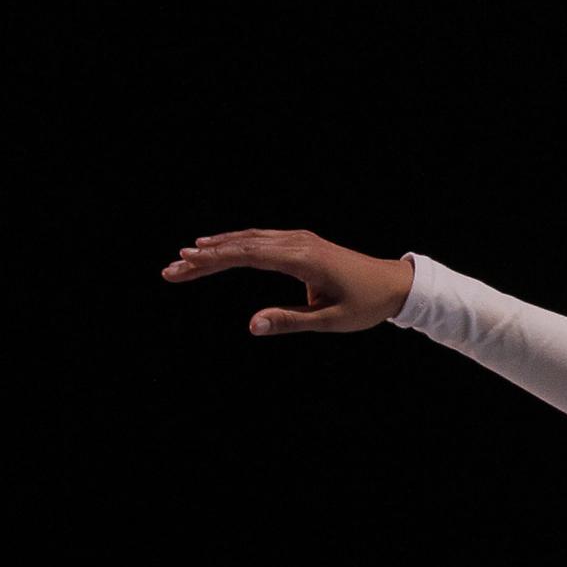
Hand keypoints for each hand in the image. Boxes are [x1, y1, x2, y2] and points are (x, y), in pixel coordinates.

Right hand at [161, 230, 411, 335]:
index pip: (248, 256)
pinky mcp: (302, 242)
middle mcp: (299, 243)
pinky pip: (262, 239)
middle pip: (242, 245)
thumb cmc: (367, 304)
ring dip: (217, 248)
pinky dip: (237, 244)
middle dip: (204, 257)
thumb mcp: (331, 320)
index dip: (213, 260)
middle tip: (170, 269)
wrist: (396, 284)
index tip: (184, 263)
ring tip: (185, 258)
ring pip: (250, 239)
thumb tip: (252, 326)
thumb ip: (290, 321)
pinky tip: (218, 247)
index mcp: (304, 260)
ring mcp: (300, 239)